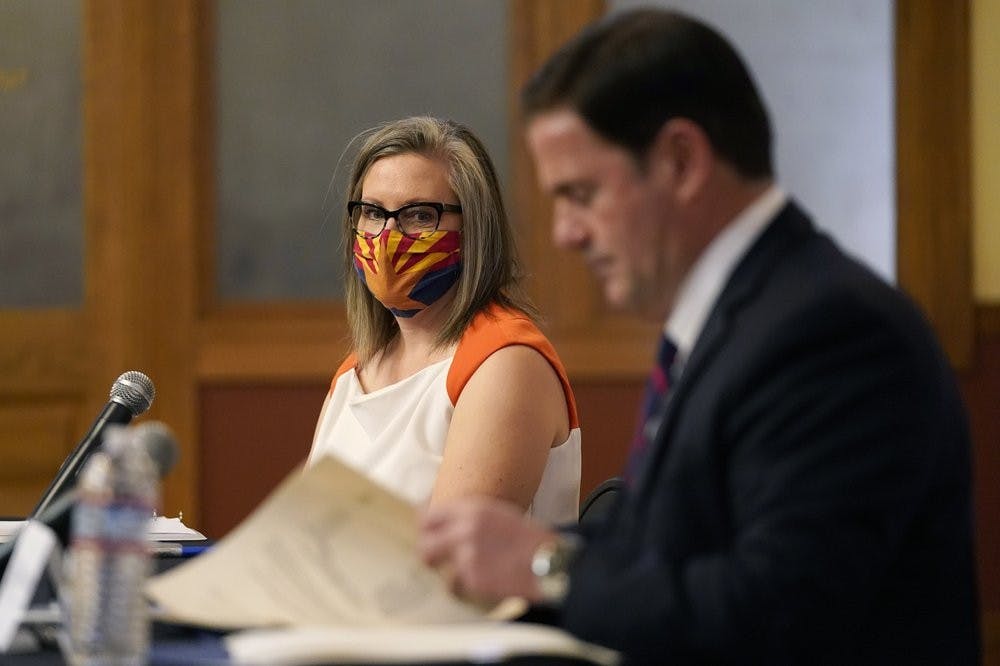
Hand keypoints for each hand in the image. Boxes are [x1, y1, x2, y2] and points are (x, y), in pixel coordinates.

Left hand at [418, 497, 555, 603]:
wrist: (551, 562)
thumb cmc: (531, 540)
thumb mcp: (500, 515)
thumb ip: (472, 519)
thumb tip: (449, 527)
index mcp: (473, 509)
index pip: (430, 515)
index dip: (425, 526)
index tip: (426, 533)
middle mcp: (465, 529)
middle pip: (424, 543)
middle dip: (428, 553)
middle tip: (434, 559)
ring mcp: (466, 554)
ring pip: (436, 566)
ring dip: (444, 571)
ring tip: (459, 574)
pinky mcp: (472, 578)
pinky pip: (455, 586)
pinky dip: (463, 588)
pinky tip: (481, 584)